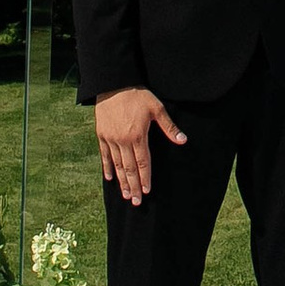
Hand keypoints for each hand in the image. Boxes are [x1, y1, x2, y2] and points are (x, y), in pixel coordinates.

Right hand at [96, 87, 186, 206]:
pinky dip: (107, 167)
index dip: (145, 178)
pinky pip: (104, 155)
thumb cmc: (138, 95)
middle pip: (129, 168)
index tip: (147, 191)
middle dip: (133, 186)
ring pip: (117, 165)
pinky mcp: (102, 135)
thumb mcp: (157, 109)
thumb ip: (169, 127)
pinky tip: (110, 178)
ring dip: (121, 181)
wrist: (113, 84)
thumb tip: (183, 141)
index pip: (143, 162)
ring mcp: (111, 138)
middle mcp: (123, 140)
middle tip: (135, 202)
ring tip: (125, 195)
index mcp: (138, 136)